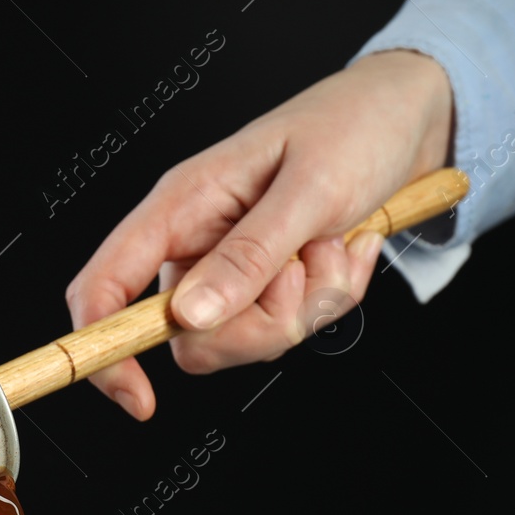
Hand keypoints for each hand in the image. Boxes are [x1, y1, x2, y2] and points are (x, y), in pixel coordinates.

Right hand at [66, 49, 453, 418]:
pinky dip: (332, 297)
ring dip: (309, 303)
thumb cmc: (351, 127)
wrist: (409, 117)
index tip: (139, 397)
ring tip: (331, 243)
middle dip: (260, 323)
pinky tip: (346, 247)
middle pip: (191, 339)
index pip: (105, 286)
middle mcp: (198, 243)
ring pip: (248, 339)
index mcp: (180, 206)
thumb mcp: (307, 189)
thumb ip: (248, 256)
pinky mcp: (272, 285)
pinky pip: (292, 328)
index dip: (105, 347)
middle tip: (302, 268)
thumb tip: (189, 317)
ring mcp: (233, 269)